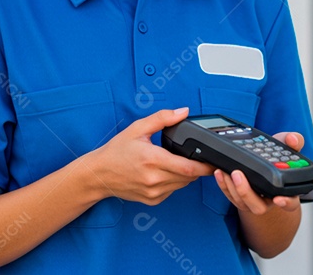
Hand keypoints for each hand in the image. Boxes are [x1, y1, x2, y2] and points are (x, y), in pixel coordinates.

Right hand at [87, 107, 212, 205]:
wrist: (99, 174)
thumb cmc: (116, 151)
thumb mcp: (138, 128)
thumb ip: (163, 118)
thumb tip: (183, 112)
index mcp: (153, 160)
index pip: (188, 168)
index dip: (205, 166)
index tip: (213, 161)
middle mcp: (154, 179)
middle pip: (189, 177)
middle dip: (198, 169)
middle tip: (199, 159)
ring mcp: (153, 192)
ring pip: (182, 185)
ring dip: (187, 175)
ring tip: (180, 163)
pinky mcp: (152, 200)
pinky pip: (172, 191)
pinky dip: (175, 182)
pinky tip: (167, 173)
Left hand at [213, 131, 303, 215]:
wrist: (264, 160)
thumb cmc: (277, 157)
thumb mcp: (287, 147)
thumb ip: (294, 141)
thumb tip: (293, 139)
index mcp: (285, 191)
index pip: (291, 203)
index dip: (286, 202)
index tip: (279, 199)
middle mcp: (269, 200)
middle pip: (258, 207)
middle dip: (246, 192)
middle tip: (238, 174)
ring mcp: (253, 201)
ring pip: (241, 203)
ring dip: (231, 188)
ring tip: (226, 170)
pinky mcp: (239, 199)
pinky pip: (230, 196)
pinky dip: (223, 185)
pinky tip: (220, 172)